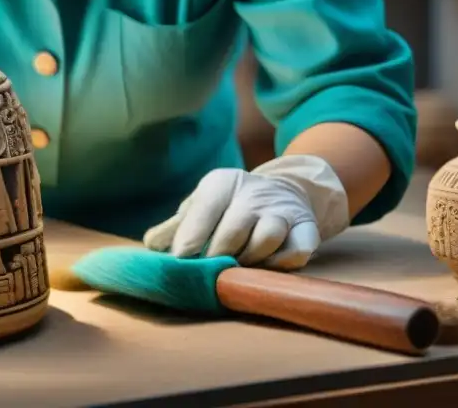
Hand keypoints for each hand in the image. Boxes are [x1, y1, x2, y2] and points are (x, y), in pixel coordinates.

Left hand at [142, 155, 349, 270]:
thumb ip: (175, 227)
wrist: (282, 191)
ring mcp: (283, 209)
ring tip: (237, 269)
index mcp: (222, 182)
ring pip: (267, 237)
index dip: (190, 237)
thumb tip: (150, 247)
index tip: (179, 261)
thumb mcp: (201, 207)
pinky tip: (267, 269)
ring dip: (250, 260)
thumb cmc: (228, 206)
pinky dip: (282, 263)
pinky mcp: (307, 227)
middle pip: (233, 228)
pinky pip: (298, 249)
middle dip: (217, 257)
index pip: (204, 209)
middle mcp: (254, 192)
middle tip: (207, 275)